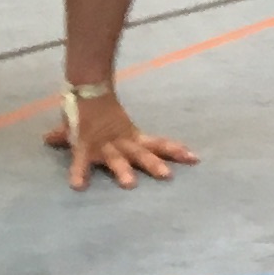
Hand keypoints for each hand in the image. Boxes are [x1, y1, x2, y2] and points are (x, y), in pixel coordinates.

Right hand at [42, 92, 198, 189]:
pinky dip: (79, 172)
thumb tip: (99, 139)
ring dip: (123, 170)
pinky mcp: (84, 145)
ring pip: (117, 159)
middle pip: (142, 154)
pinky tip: (78, 186)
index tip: (195, 158)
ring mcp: (104, 144)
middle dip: (154, 164)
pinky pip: (81, 161)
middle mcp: (122, 142)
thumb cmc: (103, 109)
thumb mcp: (113, 123)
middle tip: (168, 175)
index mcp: (132, 137)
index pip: (158, 144)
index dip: (175, 150)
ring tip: (130, 184)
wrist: (87, 88)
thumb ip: (126, 133)